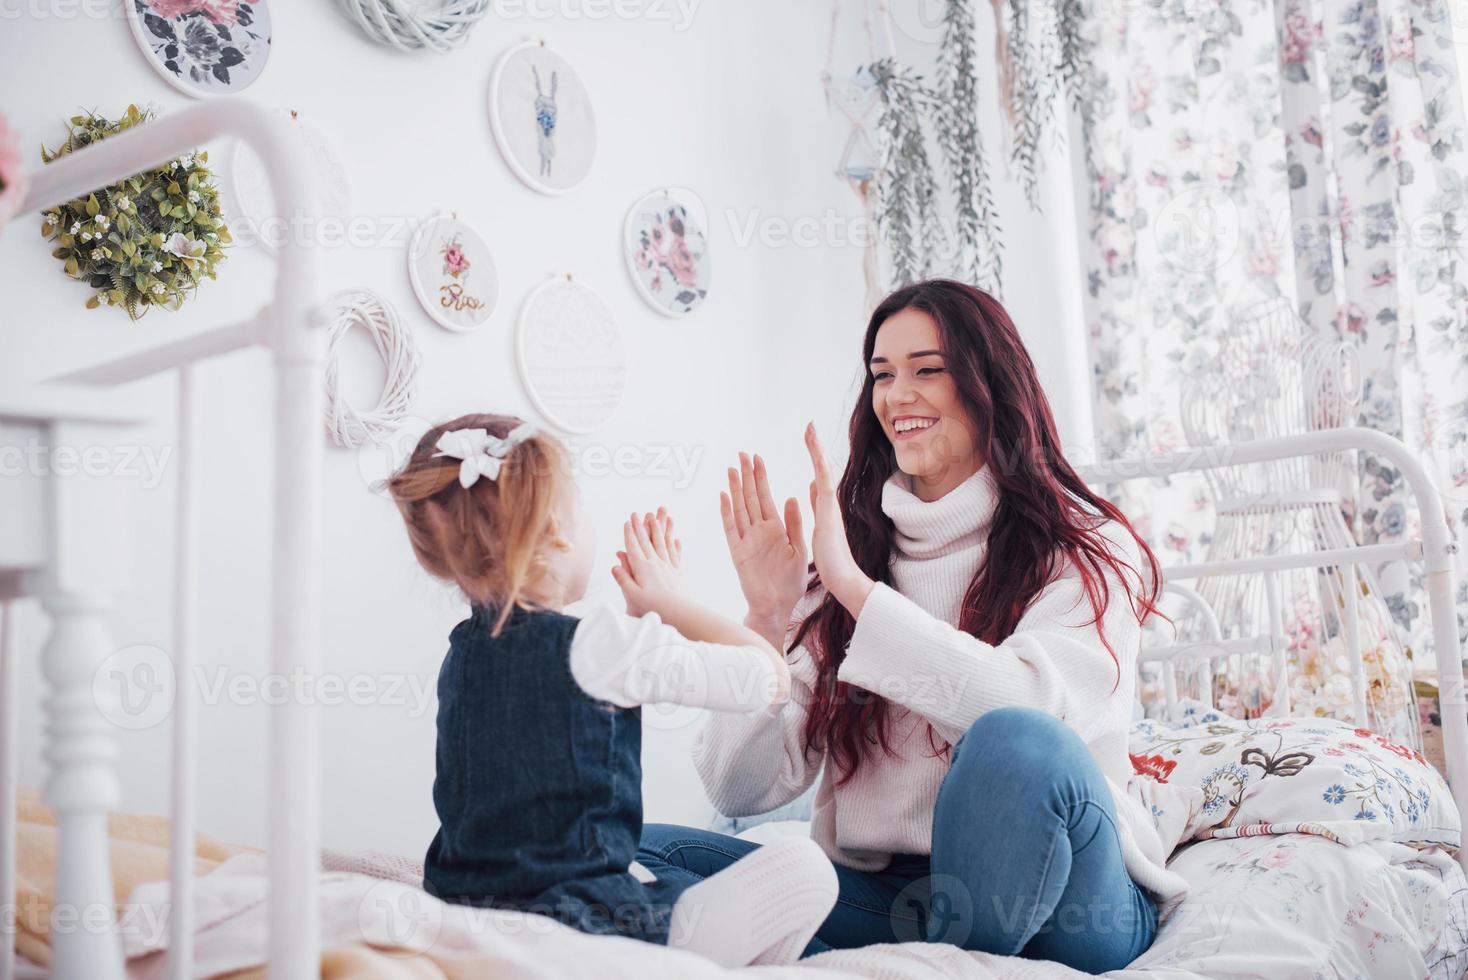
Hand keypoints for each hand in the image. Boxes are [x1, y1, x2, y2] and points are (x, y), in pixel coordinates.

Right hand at [611, 507, 683, 617]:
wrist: (681, 612)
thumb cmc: (655, 607)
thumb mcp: (633, 596)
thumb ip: (624, 579)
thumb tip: (614, 565)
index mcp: (643, 568)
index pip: (634, 547)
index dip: (630, 534)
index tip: (627, 521)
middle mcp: (656, 563)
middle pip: (647, 541)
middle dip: (641, 526)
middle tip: (637, 513)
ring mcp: (668, 566)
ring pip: (662, 543)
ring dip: (658, 529)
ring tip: (657, 516)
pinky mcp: (678, 572)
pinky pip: (675, 554)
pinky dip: (675, 545)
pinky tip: (676, 538)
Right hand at [720, 452, 807, 628]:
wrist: (778, 606)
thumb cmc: (790, 582)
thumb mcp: (800, 549)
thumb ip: (796, 524)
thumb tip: (792, 497)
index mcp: (776, 529)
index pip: (766, 496)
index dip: (761, 477)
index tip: (758, 458)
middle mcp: (759, 531)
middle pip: (751, 497)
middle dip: (747, 476)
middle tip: (742, 454)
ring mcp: (747, 540)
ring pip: (739, 508)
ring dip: (736, 489)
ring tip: (731, 469)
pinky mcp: (738, 552)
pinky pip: (730, 528)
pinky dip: (726, 512)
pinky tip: (724, 495)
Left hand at [805, 423, 873, 615]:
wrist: (844, 578)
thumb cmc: (832, 557)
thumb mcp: (819, 524)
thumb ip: (816, 503)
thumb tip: (810, 485)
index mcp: (824, 505)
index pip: (817, 474)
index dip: (813, 455)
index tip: (808, 437)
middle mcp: (829, 502)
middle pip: (821, 467)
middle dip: (815, 446)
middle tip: (809, 425)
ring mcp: (831, 507)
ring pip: (824, 472)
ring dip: (817, 451)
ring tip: (810, 430)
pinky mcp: (829, 514)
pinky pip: (825, 487)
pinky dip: (821, 470)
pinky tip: (816, 456)